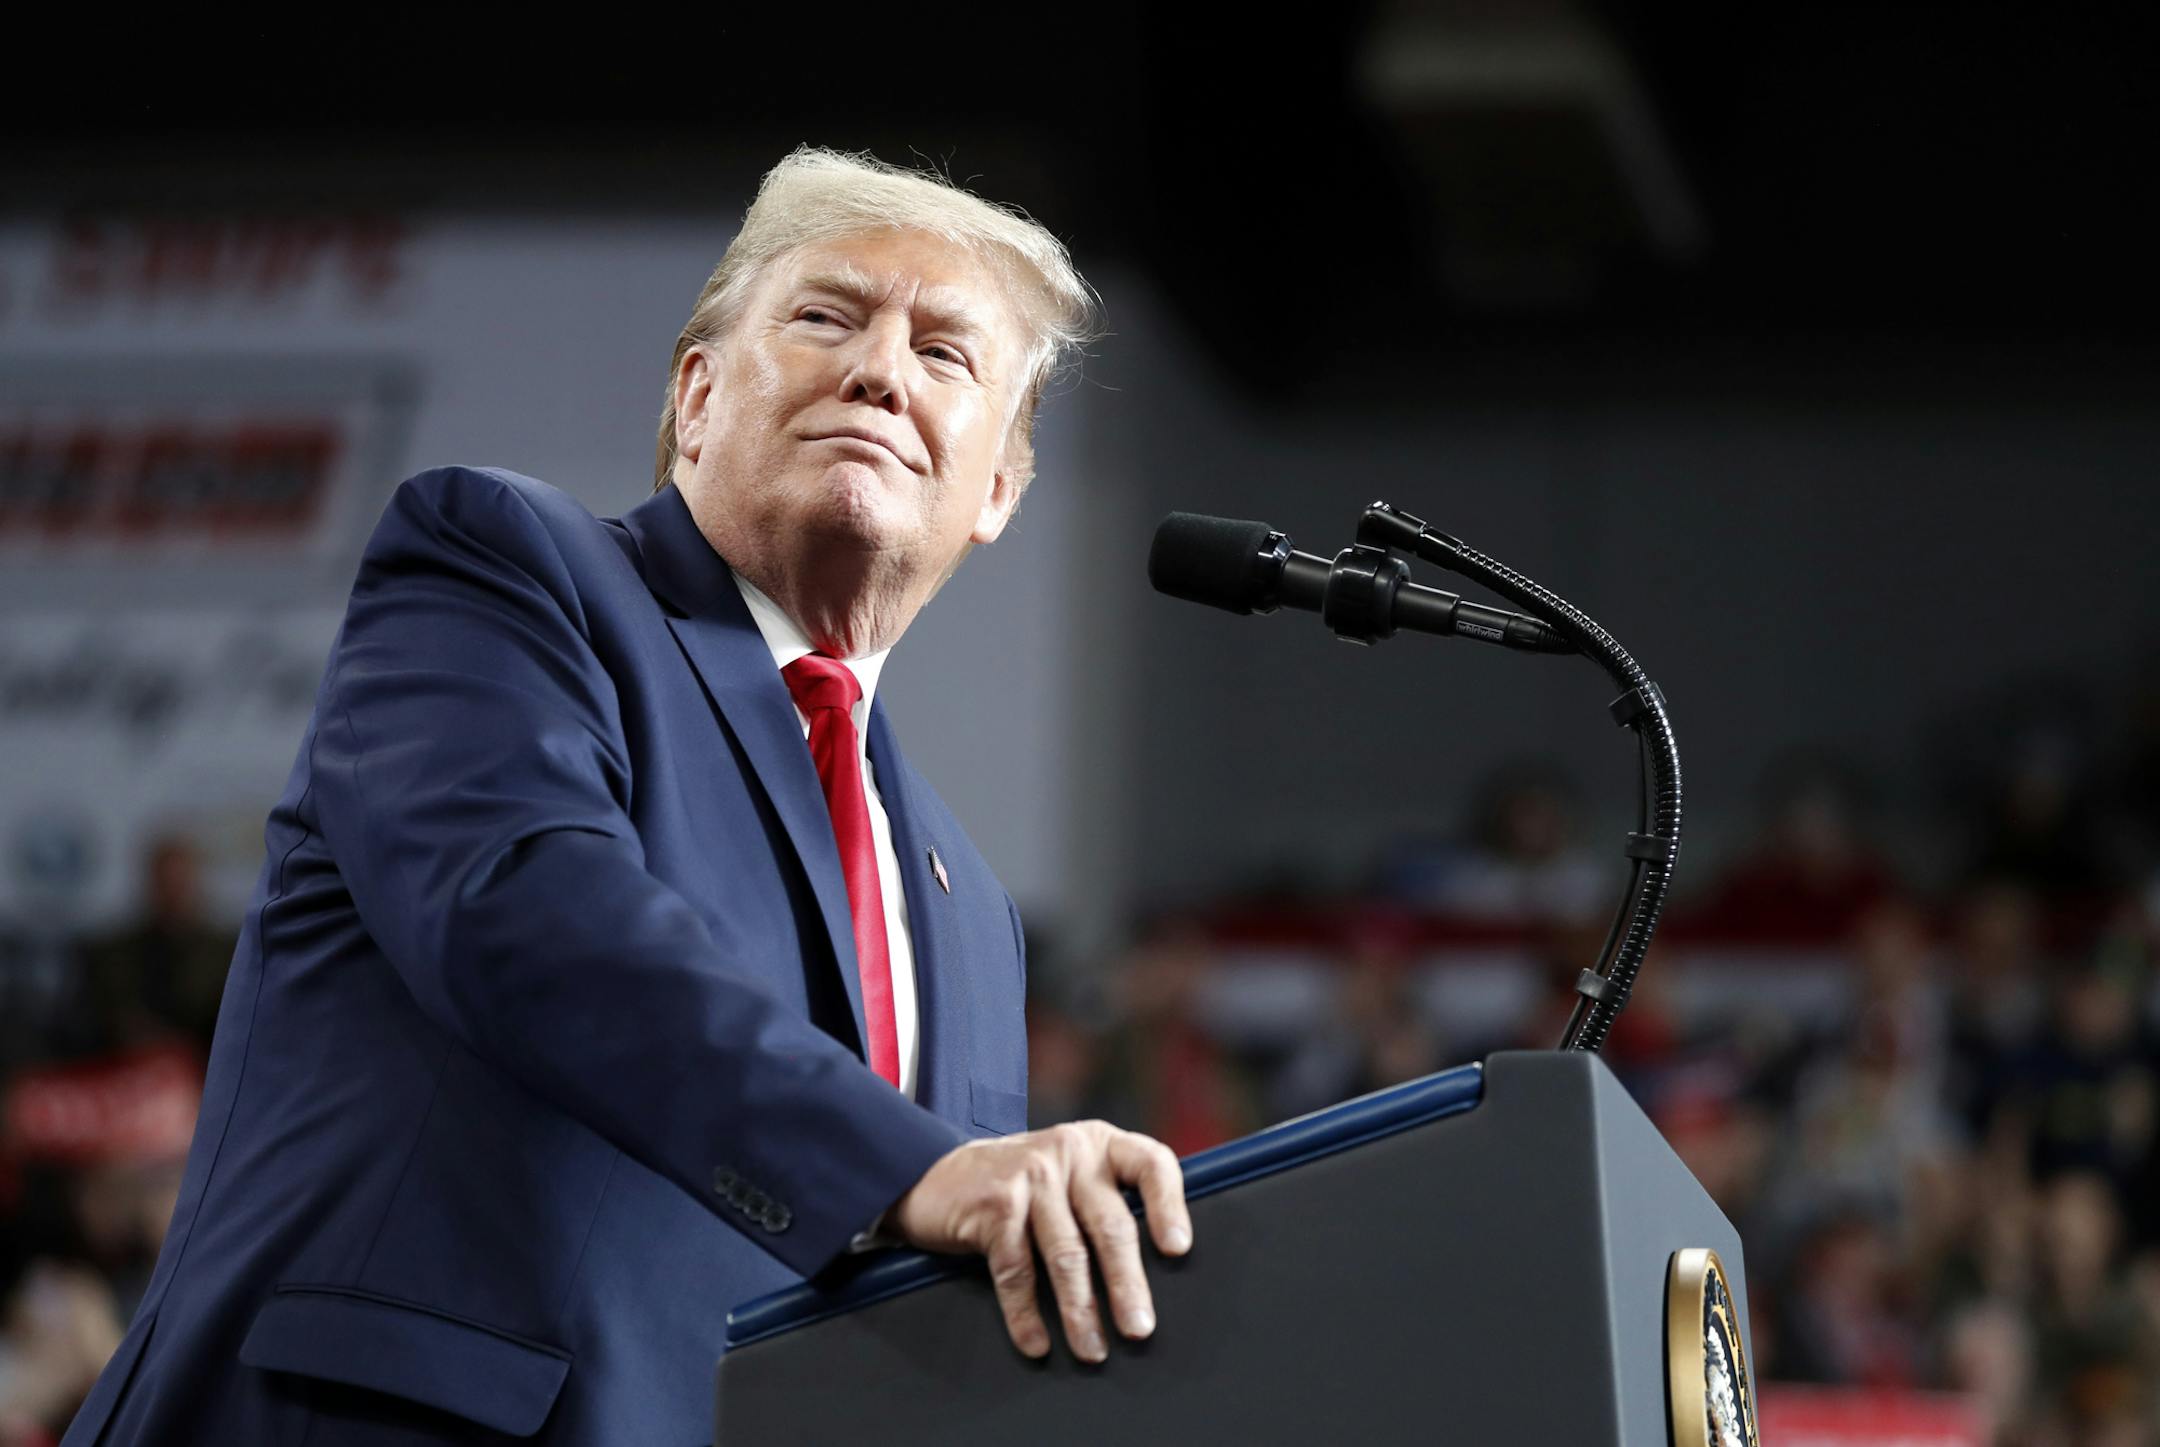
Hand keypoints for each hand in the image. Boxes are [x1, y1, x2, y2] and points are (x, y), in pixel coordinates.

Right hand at [890, 1120, 1191, 1362]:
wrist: (936, 1174)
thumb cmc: (1022, 1188)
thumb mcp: (1070, 1176)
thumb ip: (1107, 1202)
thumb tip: (1154, 1276)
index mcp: (1100, 1144)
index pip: (1151, 1164)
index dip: (1169, 1206)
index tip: (1178, 1250)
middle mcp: (1070, 1153)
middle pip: (1110, 1224)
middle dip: (1126, 1284)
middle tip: (1139, 1328)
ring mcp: (1031, 1176)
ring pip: (1066, 1254)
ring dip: (1081, 1310)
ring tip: (1093, 1350)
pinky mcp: (995, 1205)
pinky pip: (1017, 1270)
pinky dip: (1026, 1314)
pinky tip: (1037, 1343)